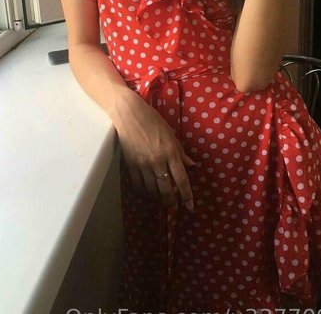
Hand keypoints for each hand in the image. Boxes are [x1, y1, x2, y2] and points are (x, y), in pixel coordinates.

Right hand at [112, 93, 195, 211]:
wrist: (129, 113)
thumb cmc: (152, 120)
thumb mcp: (171, 134)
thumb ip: (181, 152)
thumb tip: (192, 166)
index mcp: (171, 152)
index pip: (182, 180)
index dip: (187, 196)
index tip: (190, 207)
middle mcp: (158, 161)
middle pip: (166, 189)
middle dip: (171, 201)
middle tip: (173, 206)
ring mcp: (143, 164)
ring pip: (152, 189)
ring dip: (157, 197)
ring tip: (161, 198)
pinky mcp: (130, 164)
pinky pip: (138, 184)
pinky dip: (143, 190)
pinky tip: (146, 190)